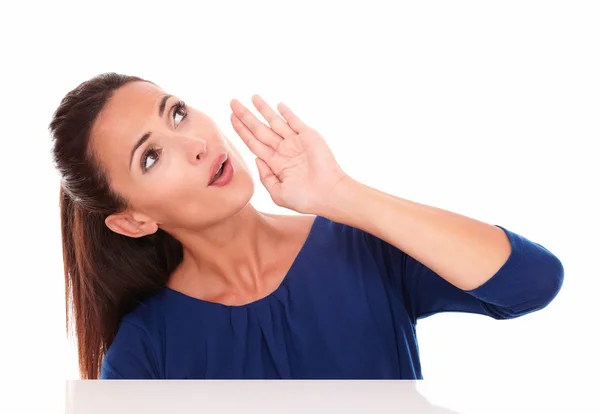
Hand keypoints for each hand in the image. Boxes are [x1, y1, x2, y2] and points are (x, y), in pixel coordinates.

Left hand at [230, 95, 347, 214]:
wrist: (328, 194)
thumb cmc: (304, 198)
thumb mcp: (278, 193)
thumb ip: (265, 177)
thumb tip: (256, 158)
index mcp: (275, 163)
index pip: (253, 143)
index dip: (241, 130)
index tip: (231, 118)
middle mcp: (284, 150)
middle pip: (259, 129)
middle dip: (246, 116)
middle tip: (233, 102)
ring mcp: (295, 142)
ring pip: (275, 122)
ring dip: (264, 109)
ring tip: (252, 97)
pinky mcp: (308, 136)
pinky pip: (295, 121)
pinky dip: (287, 113)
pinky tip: (278, 105)